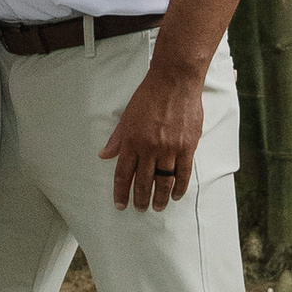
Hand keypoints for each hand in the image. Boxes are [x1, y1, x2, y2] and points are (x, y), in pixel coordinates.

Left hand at [102, 58, 208, 211]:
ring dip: (160, 198)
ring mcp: (169, 149)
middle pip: (143, 182)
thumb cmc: (150, 95)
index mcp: (132, 141)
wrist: (175, 81)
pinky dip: (179, 188)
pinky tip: (176, 195)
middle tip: (140, 209)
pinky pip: (183, 174)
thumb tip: (105, 155)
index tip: (120, 204)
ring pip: (163, 182)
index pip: (123, 174)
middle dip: (140, 200)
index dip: (121, 192)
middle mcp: (149, 148)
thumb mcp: (127, 116)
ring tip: (158, 207)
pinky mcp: (187, 147)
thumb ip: (117, 139)